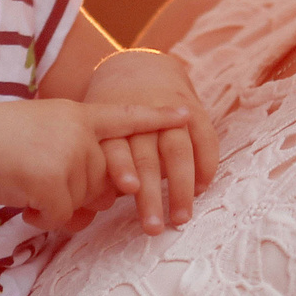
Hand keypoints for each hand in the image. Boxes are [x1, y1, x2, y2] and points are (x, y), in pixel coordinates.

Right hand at [0, 98, 188, 228]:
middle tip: (42, 185)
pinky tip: (25, 206)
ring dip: (58, 208)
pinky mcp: (55, 181)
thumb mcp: (41, 136)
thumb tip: (95, 207)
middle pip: (105, 180)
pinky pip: (64, 217)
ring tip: (27, 191)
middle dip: (80, 195)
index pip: (125, 116)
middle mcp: (80, 133)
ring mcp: (70, 156)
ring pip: (84, 202)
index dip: (157, 117)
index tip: (188, 113)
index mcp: (76, 116)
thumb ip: (73, 162)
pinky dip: (45, 219)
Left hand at [86, 50, 218, 232]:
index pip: (116, 147)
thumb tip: (90, 209)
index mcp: (111, 123)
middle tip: (153, 228)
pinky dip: (205, 165)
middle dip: (151, 195)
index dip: (122, 167)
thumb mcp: (96, 130)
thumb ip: (97, 163)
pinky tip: (202, 188)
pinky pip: (204, 139)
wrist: (139, 66)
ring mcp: (170, 113)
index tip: (128, 189)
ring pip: (178, 151)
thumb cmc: (111, 115)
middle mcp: (141, 117)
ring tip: (181, 217)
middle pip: (148, 158)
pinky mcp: (193, 111)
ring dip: (181, 187)